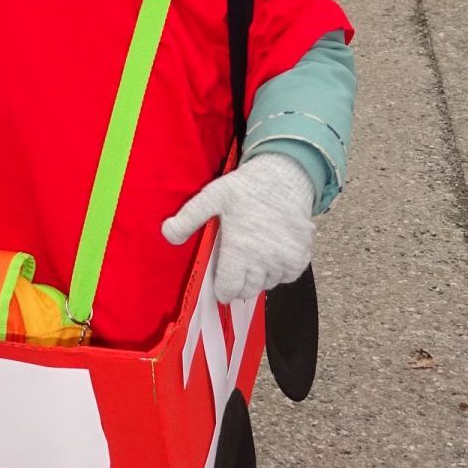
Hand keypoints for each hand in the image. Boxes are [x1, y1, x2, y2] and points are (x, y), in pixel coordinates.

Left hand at [162, 153, 314, 306]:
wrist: (285, 176)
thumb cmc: (246, 187)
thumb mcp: (212, 196)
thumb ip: (188, 218)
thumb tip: (167, 235)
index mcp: (240, 251)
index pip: (228, 290)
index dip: (221, 288)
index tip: (220, 279)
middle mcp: (265, 261)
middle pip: (247, 291)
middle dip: (238, 283)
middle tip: (235, 263)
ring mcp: (285, 260)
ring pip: (267, 284)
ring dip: (259, 276)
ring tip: (253, 254)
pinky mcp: (300, 257)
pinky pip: (287, 276)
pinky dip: (278, 271)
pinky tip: (270, 252)